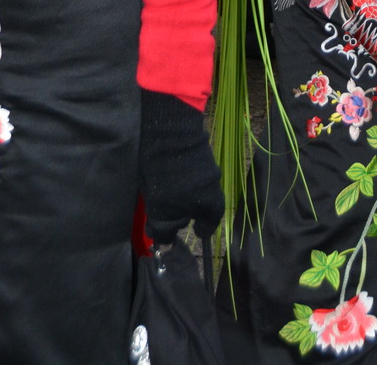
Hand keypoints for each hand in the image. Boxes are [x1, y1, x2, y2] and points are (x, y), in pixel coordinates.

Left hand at [139, 91, 224, 242]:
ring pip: (196, 189)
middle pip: (203, 206)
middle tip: (172, 215)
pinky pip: (191, 174)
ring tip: (166, 195)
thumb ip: (165, 230)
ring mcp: (208, 166)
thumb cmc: (168, 180)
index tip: (193, 232)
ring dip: (183, 195)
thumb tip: (166, 242)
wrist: (169, 133)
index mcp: (212, 204)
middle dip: (189, 213)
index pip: (210, 225)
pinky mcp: (198, 151)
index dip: (200, 230)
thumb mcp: (162, 212)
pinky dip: (181, 179)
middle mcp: (214, 185)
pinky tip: (167, 177)